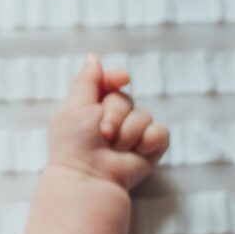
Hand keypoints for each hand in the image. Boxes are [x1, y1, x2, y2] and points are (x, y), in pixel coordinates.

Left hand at [45, 52, 169, 191]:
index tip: (122, 79)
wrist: (89, 176)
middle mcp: (113, 117)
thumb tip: (94, 57)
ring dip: (128, 131)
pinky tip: (135, 152)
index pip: (111, 81)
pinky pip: (160, 131)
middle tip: (102, 132)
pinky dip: (148, 140)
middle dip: (114, 114)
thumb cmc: (74, 142)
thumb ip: (86, 82)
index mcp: (92, 106)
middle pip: (125, 98)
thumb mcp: (74, 106)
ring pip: (144, 115)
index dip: (116, 78)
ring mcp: (133, 133)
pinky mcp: (150, 147)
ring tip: (114, 147)